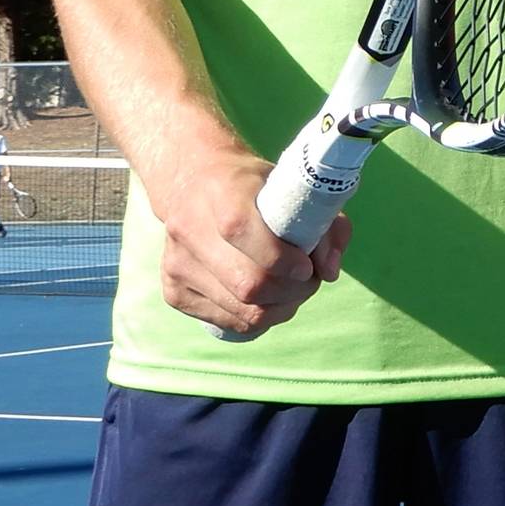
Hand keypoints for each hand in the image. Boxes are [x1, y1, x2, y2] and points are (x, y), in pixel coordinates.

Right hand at [156, 148, 347, 339]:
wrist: (194, 183)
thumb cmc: (255, 188)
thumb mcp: (296, 189)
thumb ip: (327, 225)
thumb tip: (330, 271)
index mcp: (220, 193)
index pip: (242, 232)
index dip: (283, 259)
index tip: (307, 266)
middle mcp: (189, 229)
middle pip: (247, 283)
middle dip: (291, 291)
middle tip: (308, 281)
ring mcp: (177, 264)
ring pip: (241, 310)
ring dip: (279, 308)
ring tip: (292, 290)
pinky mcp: (173, 292)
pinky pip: (227, 322)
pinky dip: (258, 318)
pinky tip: (268, 300)